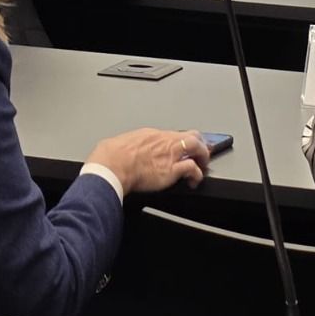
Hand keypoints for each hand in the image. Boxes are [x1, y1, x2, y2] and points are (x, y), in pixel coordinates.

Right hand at [87, 129, 210, 194]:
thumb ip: (132, 145)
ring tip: (202, 166)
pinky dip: (197, 175)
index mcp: (152, 134)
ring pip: (197, 146)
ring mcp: (169, 154)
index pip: (174, 134)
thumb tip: (128, 150)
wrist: (112, 165)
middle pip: (191, 135)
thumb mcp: (123, 142)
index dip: (182, 141)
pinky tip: (194, 181)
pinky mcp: (171, 169)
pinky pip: (192, 168)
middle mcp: (164, 140)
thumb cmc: (112, 156)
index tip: (186, 147)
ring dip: (203, 156)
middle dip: (200, 144)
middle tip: (202, 154)